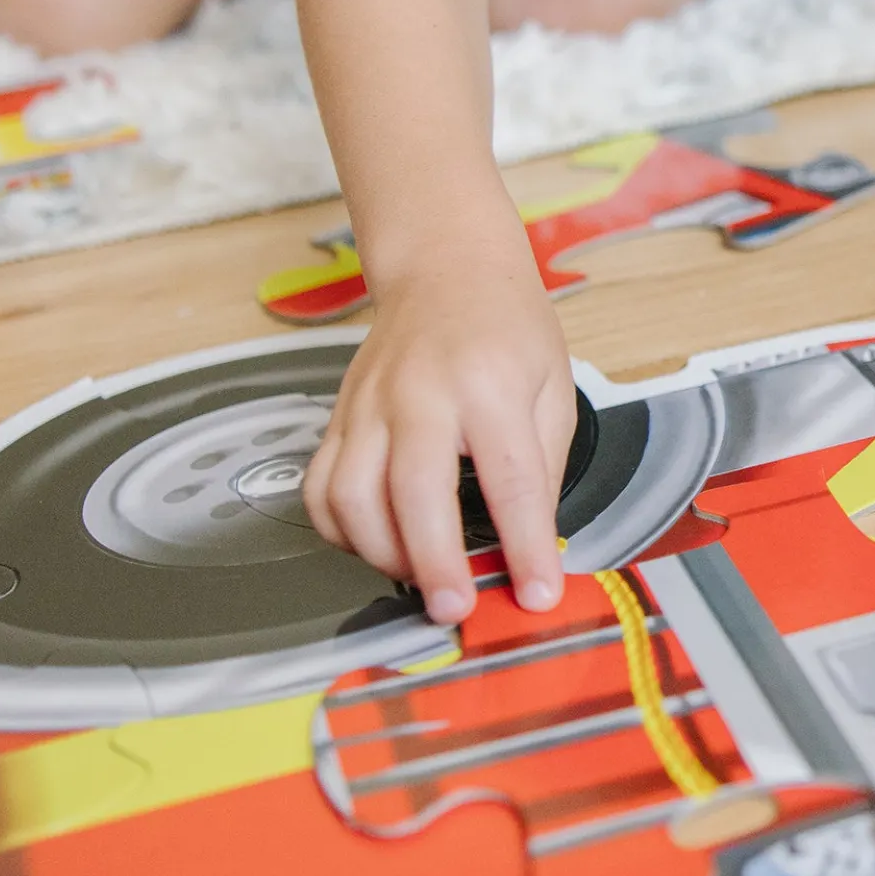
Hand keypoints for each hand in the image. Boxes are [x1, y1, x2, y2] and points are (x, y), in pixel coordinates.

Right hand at [302, 247, 577, 626]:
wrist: (446, 267)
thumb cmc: (506, 327)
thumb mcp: (554, 388)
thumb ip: (542, 467)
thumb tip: (533, 543)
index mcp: (489, 385)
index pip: (511, 480)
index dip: (526, 547)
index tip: (538, 594)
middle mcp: (420, 394)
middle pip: (414, 493)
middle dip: (435, 563)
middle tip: (456, 608)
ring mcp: (369, 405)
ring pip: (351, 496)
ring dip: (383, 553)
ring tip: (422, 576)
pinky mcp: (339, 416)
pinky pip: (320, 487)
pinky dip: (341, 531)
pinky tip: (377, 544)